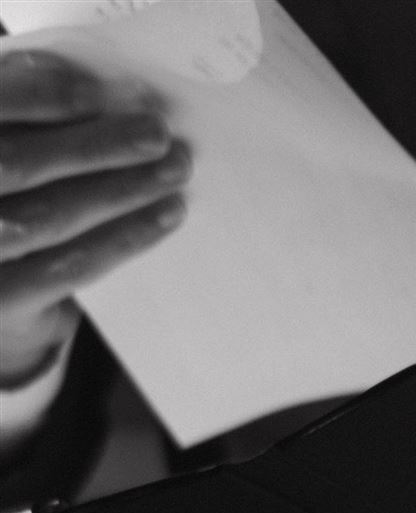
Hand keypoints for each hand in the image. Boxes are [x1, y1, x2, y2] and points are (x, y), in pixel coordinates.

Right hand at [0, 48, 188, 390]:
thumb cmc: (5, 197)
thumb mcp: (6, 144)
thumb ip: (24, 106)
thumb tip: (96, 84)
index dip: (43, 95)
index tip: (104, 91)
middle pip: (20, 164)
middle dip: (96, 146)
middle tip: (158, 134)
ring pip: (52, 217)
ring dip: (122, 191)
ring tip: (174, 171)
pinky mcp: (4, 301)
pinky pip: (71, 266)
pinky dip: (123, 238)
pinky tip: (163, 217)